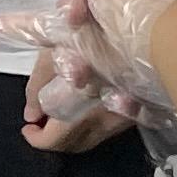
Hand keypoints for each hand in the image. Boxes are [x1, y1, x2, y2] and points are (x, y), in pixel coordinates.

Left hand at [21, 48, 136, 153]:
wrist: (146, 32)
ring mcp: (125, 118)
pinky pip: (110, 129)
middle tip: (41, 122)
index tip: (29, 126)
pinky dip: (93, 126)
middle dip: (54, 139)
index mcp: (81, 112)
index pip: (53, 141)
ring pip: (93, 139)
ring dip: (74, 134)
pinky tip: (87, 109)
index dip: (36, 137)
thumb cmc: (93, 37)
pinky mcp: (139, 111)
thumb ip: (36, 87)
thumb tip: (31, 115)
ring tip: (60, 114)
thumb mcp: (53, 55)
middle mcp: (106, 122)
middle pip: (74, 145)